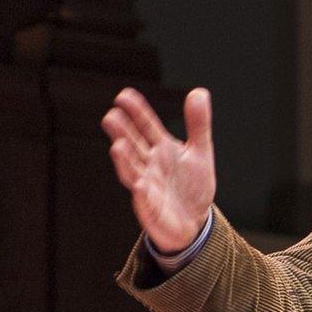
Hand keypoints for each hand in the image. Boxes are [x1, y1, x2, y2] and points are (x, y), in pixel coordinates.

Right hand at [101, 87, 216, 253]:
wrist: (193, 220)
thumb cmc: (192, 184)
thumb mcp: (200, 151)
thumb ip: (198, 124)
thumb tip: (199, 92)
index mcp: (162, 148)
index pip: (147, 126)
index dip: (137, 112)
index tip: (124, 95)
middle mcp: (149, 164)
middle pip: (133, 145)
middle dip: (122, 133)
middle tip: (111, 116)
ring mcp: (147, 185)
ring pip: (132, 170)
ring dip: (124, 160)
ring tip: (117, 146)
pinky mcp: (150, 207)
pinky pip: (144, 199)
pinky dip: (141, 191)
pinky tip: (137, 184)